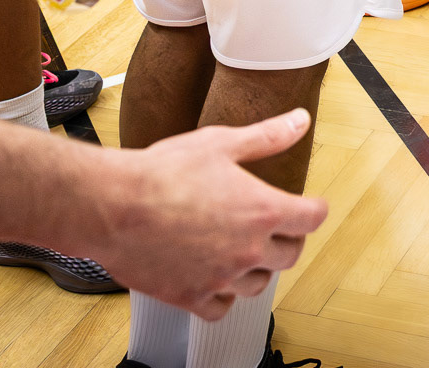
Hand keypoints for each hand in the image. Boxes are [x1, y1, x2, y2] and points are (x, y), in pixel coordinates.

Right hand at [89, 110, 326, 318]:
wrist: (115, 205)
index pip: (312, 218)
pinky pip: (221, 307)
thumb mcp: (222, 142)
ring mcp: (220, 277)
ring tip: (245, 249)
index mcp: (262, 210)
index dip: (314, 209)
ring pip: (257, 285)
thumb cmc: (165, 171)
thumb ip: (268, 136)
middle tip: (277, 227)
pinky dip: (223, 295)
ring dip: (257, 267)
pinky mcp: (190, 297)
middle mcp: (247, 249)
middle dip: (289, 238)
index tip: (309, 206)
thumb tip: (300, 120)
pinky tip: (215, 276)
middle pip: (290, 255)